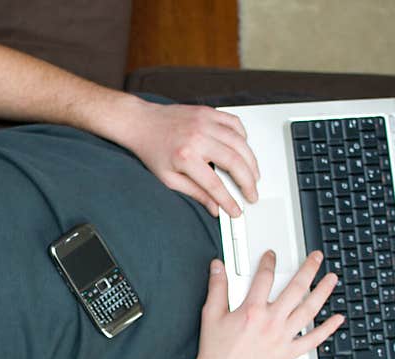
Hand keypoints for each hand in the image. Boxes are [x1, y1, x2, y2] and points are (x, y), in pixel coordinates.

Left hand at [114, 96, 259, 217]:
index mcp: (185, 157)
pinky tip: (243, 151)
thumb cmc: (152, 150)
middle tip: (252, 194)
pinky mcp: (209, 112)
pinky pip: (235, 124)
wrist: (141, 123)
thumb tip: (214, 207)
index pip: (214, 184)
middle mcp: (198, 137)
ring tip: (253, 176)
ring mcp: (205, 122)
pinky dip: (244, 138)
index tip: (236, 210)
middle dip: (248, 182)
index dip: (229, 200)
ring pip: (240, 143)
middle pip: (234, 162)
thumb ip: (194, 193)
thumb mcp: (168, 179)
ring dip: (251, 162)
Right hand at [189, 249, 344, 358]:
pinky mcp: (287, 354)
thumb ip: (217, 287)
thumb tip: (218, 266)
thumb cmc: (214, 353)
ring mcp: (282, 338)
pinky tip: (337, 319)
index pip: (265, 278)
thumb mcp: (211, 315)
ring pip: (309, 310)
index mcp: (251, 311)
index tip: (272, 255)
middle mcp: (271, 322)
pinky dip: (327, 329)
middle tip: (316, 258)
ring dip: (323, 292)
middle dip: (308, 270)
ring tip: (331, 279)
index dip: (269, 262)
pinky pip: (312, 340)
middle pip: (296, 289)